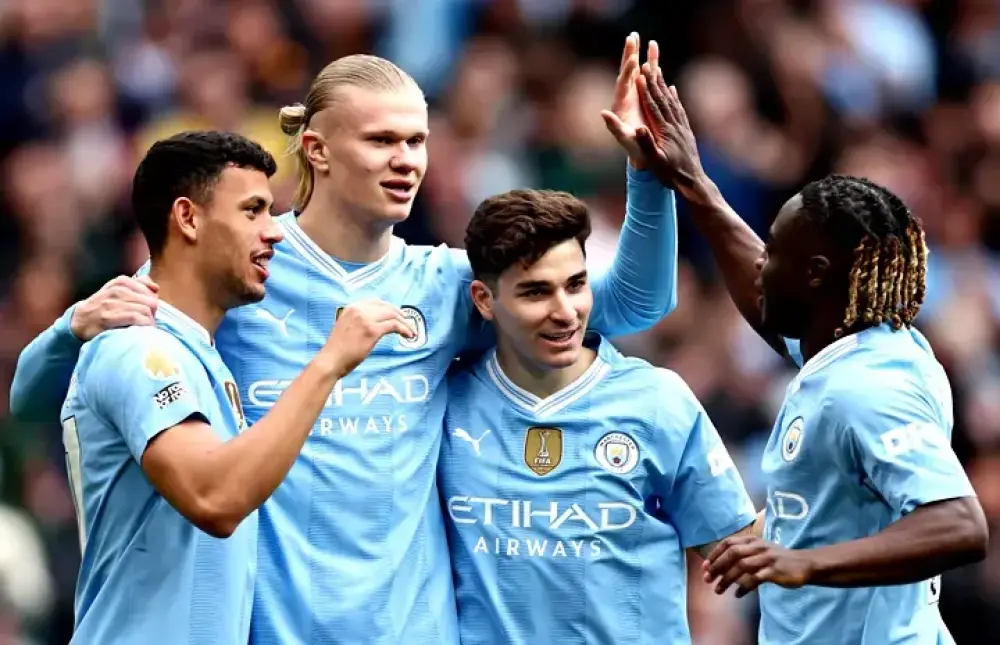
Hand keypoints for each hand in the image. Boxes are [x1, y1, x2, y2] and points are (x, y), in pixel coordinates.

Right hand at [70, 275, 158, 340]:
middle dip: (153, 313)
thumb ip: (138, 285)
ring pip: (144, 310)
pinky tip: (142, 329)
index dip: (152, 302)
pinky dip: (143, 324)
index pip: (149, 290)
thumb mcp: (118, 291)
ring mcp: (111, 304)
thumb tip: (156, 287)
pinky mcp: (108, 318)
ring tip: (146, 327)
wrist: (79, 320)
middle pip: (150, 301)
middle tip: (148, 320)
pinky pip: (135, 318)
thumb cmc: (103, 306)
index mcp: (120, 283)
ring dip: (149, 321)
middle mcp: (116, 291)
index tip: (148, 310)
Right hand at [323, 300, 414, 375]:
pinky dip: (404, 329)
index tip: (398, 315)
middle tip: (408, 323)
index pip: (376, 302)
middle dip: (400, 314)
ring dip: (405, 323)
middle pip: (386, 307)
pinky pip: (394, 326)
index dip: (390, 308)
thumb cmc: (337, 350)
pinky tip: (408, 335)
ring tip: (411, 331)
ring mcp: (365, 319)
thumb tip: (376, 324)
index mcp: (351, 308)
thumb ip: (359, 322)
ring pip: (392, 315)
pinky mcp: (372, 330)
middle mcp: (358, 310)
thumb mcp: (346, 328)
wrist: (330, 361)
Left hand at [601, 33, 649, 168]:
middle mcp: (627, 97)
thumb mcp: (622, 138)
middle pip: (627, 71)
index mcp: (621, 105)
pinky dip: (651, 66)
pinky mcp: (644, 97)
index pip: (623, 83)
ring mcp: (635, 96)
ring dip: (641, 55)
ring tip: (645, 39)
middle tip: (632, 36)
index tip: (632, 58)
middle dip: (630, 54)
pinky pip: (648, 78)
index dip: (627, 71)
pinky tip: (654, 55)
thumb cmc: (632, 147)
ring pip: (638, 71)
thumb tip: (603, 113)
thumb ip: (613, 126)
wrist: (639, 151)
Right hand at [634, 63, 712, 204]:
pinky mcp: (686, 131)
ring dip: (663, 85)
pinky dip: (674, 97)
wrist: (693, 182)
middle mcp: (674, 125)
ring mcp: (681, 127)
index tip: (639, 74)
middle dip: (653, 81)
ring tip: (657, 71)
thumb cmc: (671, 175)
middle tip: (647, 64)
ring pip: (671, 101)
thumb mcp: (655, 162)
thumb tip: (638, 128)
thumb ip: (646, 145)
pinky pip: (679, 109)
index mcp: (664, 131)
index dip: (645, 90)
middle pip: (662, 99)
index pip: (653, 106)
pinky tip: (672, 90)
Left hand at [703, 535, 813, 597]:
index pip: (728, 543)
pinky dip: (744, 587)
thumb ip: (740, 555)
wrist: (803, 564)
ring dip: (727, 579)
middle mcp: (758, 546)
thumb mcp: (758, 550)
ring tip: (718, 590)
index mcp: (752, 540)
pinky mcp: (774, 571)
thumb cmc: (776, 559)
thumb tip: (716, 566)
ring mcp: (767, 558)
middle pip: (732, 554)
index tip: (704, 567)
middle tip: (707, 579)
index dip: (714, 554)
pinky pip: (755, 579)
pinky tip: (737, 594)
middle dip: (717, 567)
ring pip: (742, 566)